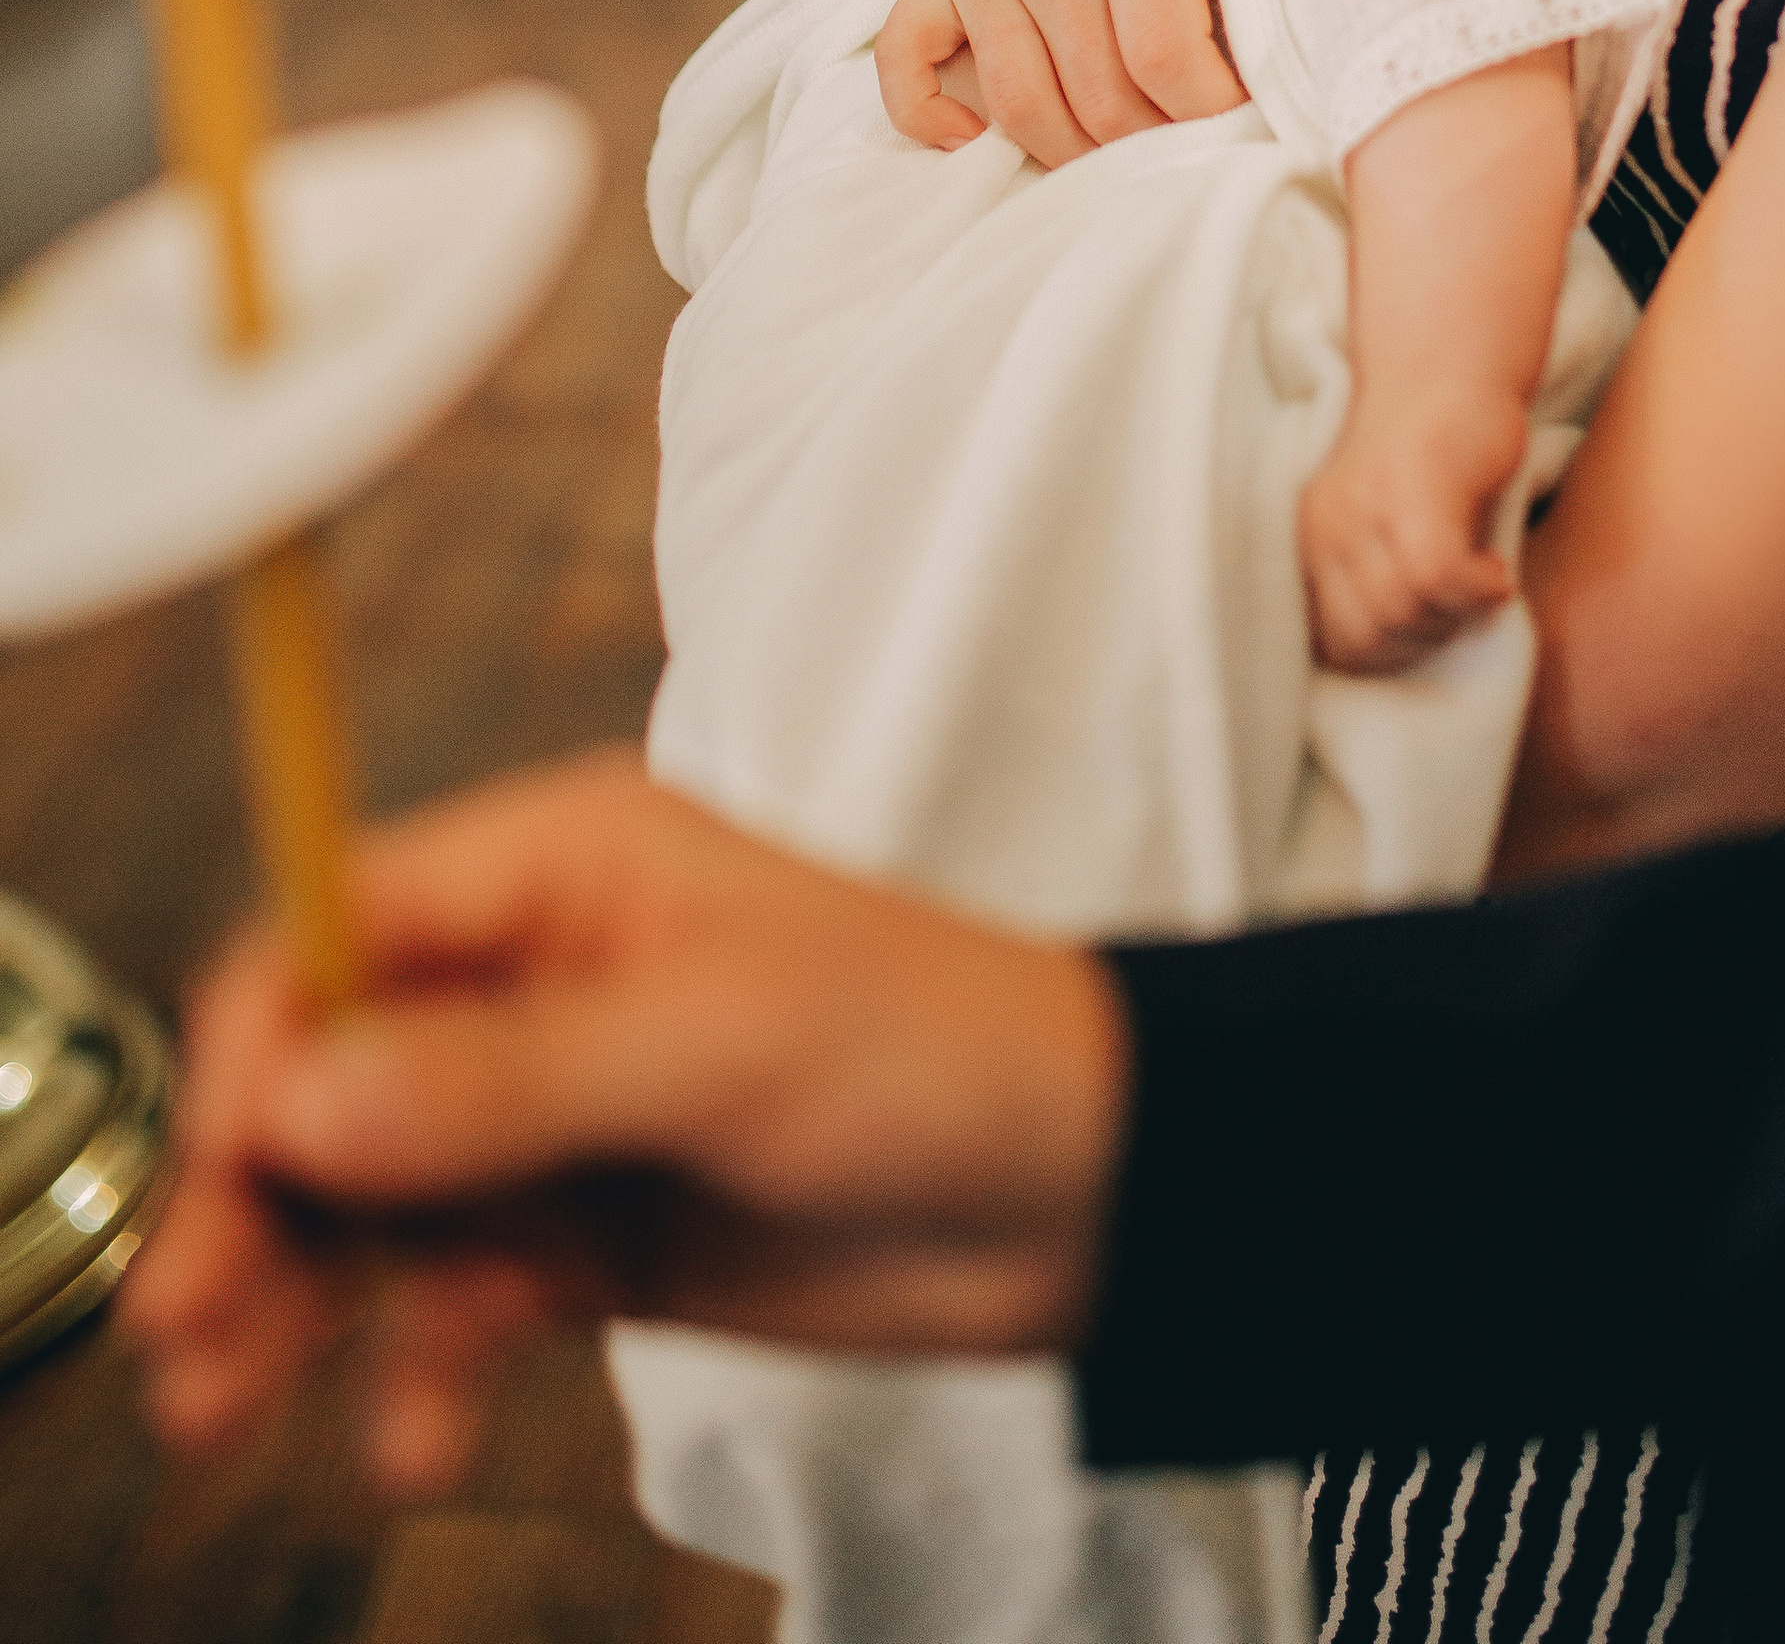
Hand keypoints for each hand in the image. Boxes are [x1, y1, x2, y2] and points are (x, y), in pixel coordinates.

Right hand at [122, 754, 1126, 1494]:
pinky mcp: (586, 1230)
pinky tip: (412, 1434)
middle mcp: (536, 980)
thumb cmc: (934, 1046)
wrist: (1078, 1187)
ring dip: (296, 1300)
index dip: (265, 1043)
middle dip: (251, 1201)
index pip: (341, 929)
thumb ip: (506, 1077)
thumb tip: (309, 1095)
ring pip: (371, 1201)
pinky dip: (414, 1363)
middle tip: (186, 1333)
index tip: (234, 1165)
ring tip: (229, 1412)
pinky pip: (450, 1293)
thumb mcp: (717, 1044)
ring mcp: (556, 1113)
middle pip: (330, 1080)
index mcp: (561, 870)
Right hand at [876, 0, 1241, 166]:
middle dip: (1163, 141)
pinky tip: (974, 137)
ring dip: (1078, 151)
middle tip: (1208, 140)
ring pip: (1021, 100)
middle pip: (1103, 98)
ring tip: (1134, 151)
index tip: (1254, 108)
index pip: (1168, 58)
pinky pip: (902, 57)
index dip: (1216, 109)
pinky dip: (925, 113)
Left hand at [1298, 381, 1528, 675]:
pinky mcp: (1415, 493)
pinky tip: (1497, 571)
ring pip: (1404, 614)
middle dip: (1425, 641)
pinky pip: (1439, 580)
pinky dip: (1478, 592)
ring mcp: (1367, 509)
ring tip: (1480, 580)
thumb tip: (1400, 653)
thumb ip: (1378, 583)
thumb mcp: (1385, 526)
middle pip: (1367, 641)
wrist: (1447, 367)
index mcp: (1311, 541)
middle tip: (1461, 605)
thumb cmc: (1431, 455)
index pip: (1334, 645)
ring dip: (1456, 615)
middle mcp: (1327, 526)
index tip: (1431, 625)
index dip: (1391, 655)